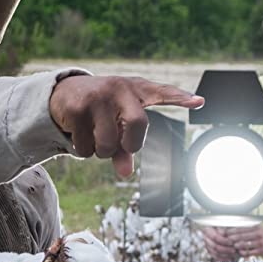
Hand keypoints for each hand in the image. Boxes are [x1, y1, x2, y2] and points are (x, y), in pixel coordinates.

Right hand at [49, 75, 202, 176]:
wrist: (64, 91)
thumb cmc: (101, 108)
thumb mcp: (118, 121)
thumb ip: (126, 147)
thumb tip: (126, 173)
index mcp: (136, 90)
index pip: (163, 92)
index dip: (180, 97)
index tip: (198, 101)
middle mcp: (119, 88)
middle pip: (138, 126)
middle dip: (128, 144)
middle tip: (119, 142)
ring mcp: (97, 97)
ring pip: (107, 144)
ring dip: (101, 151)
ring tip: (94, 134)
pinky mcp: (77, 108)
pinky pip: (85, 147)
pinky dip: (82, 149)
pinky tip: (78, 132)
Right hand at [200, 226, 239, 261]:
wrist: (223, 228)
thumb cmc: (224, 226)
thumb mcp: (224, 224)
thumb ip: (224, 229)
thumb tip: (224, 233)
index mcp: (208, 230)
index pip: (215, 237)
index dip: (224, 240)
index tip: (231, 242)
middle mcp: (206, 238)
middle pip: (215, 247)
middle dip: (226, 249)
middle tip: (234, 250)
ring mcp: (208, 246)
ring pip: (215, 253)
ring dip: (226, 255)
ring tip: (234, 254)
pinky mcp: (211, 251)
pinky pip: (216, 257)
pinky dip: (224, 259)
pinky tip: (231, 258)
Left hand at [221, 225, 262, 257]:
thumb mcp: (257, 229)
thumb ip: (247, 230)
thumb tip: (234, 230)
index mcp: (256, 228)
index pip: (243, 229)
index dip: (234, 231)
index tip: (227, 232)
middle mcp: (259, 235)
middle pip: (244, 236)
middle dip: (234, 238)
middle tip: (228, 240)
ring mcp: (260, 243)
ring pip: (247, 245)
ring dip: (238, 246)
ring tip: (233, 246)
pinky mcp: (262, 251)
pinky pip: (251, 252)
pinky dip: (244, 253)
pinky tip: (240, 252)